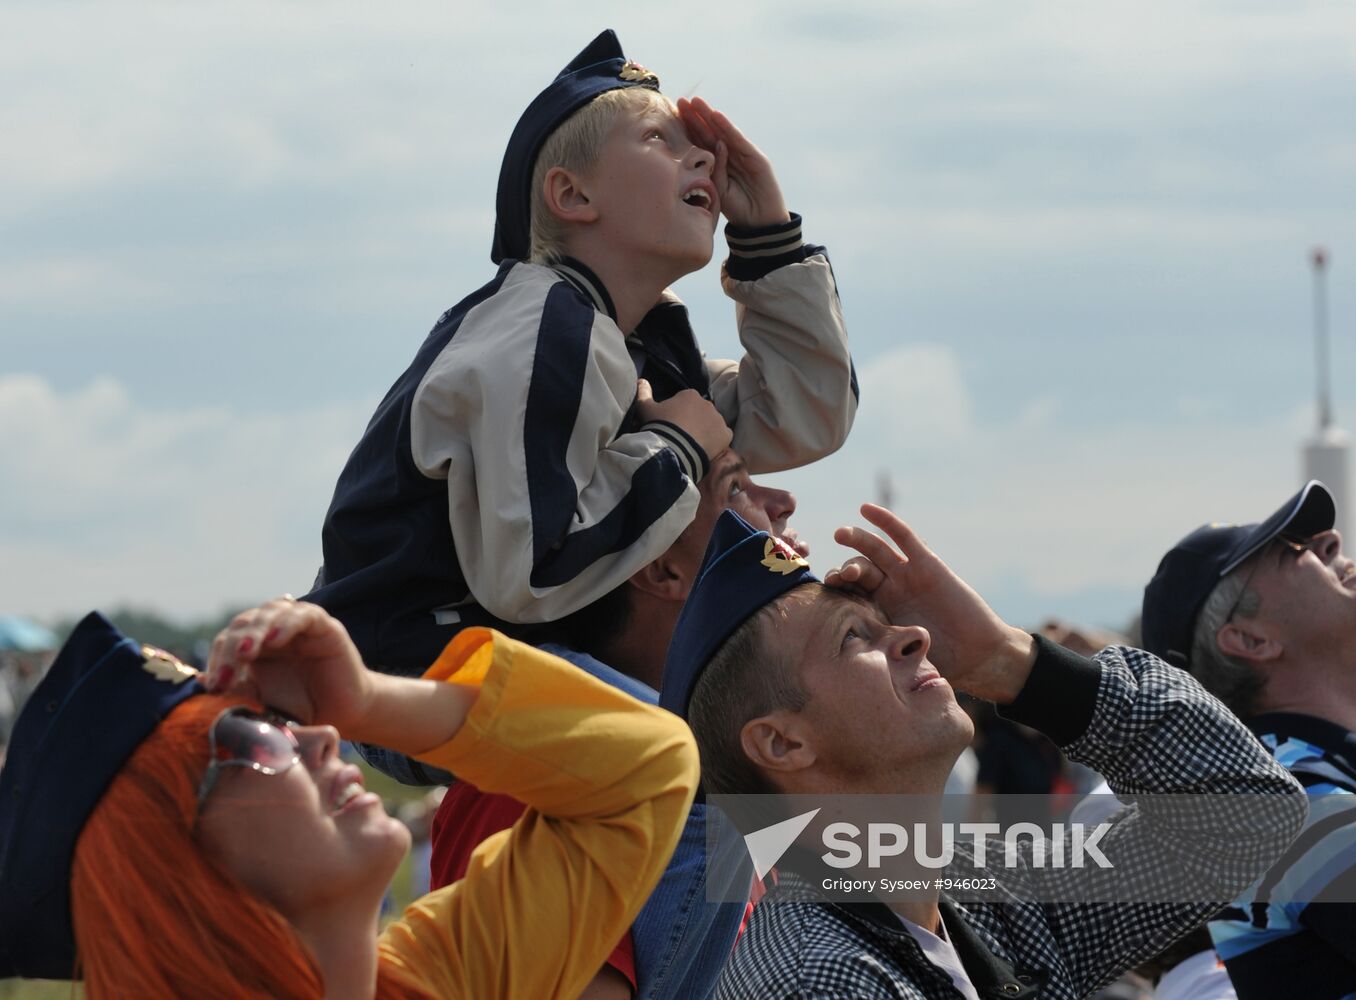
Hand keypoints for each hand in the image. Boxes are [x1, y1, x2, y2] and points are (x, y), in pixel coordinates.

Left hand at [205, 598, 373, 733]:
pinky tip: (275, 639)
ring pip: (270, 611)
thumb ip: (238, 690)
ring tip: (247, 652)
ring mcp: (299, 626)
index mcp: (256, 646)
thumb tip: (201, 681)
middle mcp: (274, 630)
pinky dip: (286, 623)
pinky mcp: (324, 626)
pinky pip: (303, 614)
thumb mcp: (264, 702)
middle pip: (245, 623)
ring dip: (256, 630)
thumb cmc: (304, 709)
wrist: (345, 716)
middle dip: (232, 647)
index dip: (218, 660)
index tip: (215, 688)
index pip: (228, 640)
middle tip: (227, 674)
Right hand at [635, 379, 731, 463]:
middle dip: (693, 422)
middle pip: (700, 413)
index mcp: (690, 395)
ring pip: (712, 424)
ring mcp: (719, 419)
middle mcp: (708, 403)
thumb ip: (643, 393)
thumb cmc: (659, 426)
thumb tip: (641, 380)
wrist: (673, 450)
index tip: (671, 425)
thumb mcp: (645, 409)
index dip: (678, 414)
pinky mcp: (726, 435)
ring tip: (692, 445)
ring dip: (705, 431)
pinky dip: (716, 442)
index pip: (685, 402)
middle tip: (681, 436)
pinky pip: (723, 436)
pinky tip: (705, 449)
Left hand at [677, 97, 789, 228]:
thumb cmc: (738, 209)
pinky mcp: (757, 158)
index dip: (687, 129)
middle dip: (695, 117)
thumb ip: (713, 170)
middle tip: (680, 101)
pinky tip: (716, 116)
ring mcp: (744, 155)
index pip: (700, 142)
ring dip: (709, 116)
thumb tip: (710, 148)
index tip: (672, 115)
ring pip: (723, 132)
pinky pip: (739, 142)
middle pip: (710, 133)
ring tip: (696, 102)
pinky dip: (728, 128)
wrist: (761, 224)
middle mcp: (731, 155)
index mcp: (718, 163)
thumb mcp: (718, 190)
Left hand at [826, 504, 1034, 701]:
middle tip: (838, 576)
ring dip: (857, 539)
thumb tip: (842, 668)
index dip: (837, 589)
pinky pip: (904, 538)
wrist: (977, 656)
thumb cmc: (941, 662)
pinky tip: (866, 510)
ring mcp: (907, 575)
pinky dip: (886, 522)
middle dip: (846, 570)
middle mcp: (889, 590)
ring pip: (876, 551)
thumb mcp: (900, 657)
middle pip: (859, 570)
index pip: (850, 594)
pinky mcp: (928, 564)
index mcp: (878, 611)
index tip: (825, 591)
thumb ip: (877, 652)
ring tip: (841, 533)